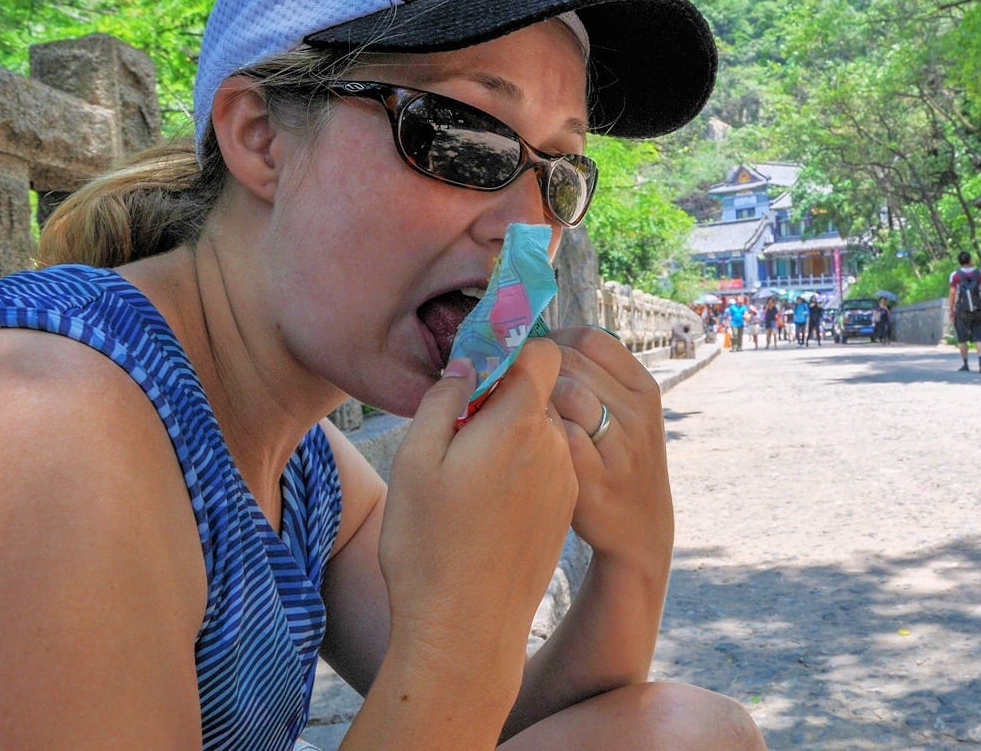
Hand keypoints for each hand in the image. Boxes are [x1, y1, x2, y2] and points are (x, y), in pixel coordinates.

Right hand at [380, 343, 577, 658]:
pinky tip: (487, 507)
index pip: (542, 354)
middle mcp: (555, 447)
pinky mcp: (564, 511)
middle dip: (501, 400)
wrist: (466, 630)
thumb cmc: (429, 545)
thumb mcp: (416, 461)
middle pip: (537, 395)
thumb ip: (443, 399)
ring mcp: (564, 481)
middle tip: (456, 431)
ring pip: (541, 433)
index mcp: (520, 424)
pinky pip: (546, 468)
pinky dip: (521, 471)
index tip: (477, 365)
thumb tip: (467, 365)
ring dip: (510, 439)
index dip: (510, 350)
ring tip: (467, 479)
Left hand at [546, 327, 674, 566]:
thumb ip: (596, 378)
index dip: (553, 340)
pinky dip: (537, 431)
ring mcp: (620, 446)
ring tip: (523, 413)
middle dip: (537, 371)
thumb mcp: (628, 414)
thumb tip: (543, 342)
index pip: (591, 339)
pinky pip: (556, 435)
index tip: (534, 357)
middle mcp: (638, 412)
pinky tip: (526, 440)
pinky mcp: (595, 479)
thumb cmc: (619, 460)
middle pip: (572, 363)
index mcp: (644, 387)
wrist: (641, 528)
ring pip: (566, 394)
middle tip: (519, 388)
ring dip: (536, 398)